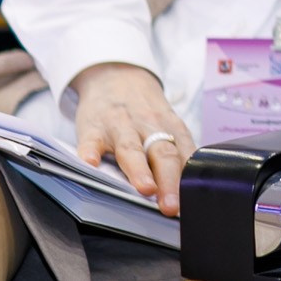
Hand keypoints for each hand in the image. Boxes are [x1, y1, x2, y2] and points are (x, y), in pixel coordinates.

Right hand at [68, 61, 193, 213]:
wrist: (116, 74)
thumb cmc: (144, 110)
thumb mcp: (165, 123)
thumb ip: (175, 151)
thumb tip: (187, 190)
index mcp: (169, 127)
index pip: (183, 154)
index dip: (188, 179)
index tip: (191, 203)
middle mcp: (148, 126)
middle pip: (162, 153)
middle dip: (168, 181)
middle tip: (171, 206)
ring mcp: (119, 125)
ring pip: (131, 149)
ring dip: (139, 169)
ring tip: (145, 188)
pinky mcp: (93, 126)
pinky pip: (90, 140)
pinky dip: (90, 152)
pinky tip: (90, 164)